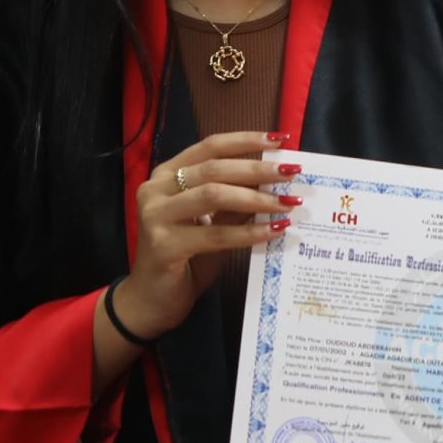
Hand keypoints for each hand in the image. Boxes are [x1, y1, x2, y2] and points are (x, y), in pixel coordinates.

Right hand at [117, 131, 301, 339]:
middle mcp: (155, 189)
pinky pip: (215, 234)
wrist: (151, 302)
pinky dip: (248, 232)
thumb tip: (275, 182)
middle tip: (292, 172)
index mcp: (166, 175)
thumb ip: (234, 202)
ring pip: (213, 195)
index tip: (281, 140)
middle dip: (258, 169)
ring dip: (256, 198)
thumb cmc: (185, 260)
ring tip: (287, 203)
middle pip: (214, 168)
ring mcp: (155, 216)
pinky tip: (274, 231)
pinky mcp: (163, 246)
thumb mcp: (212, 223)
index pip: (210, 147)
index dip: (246, 140)